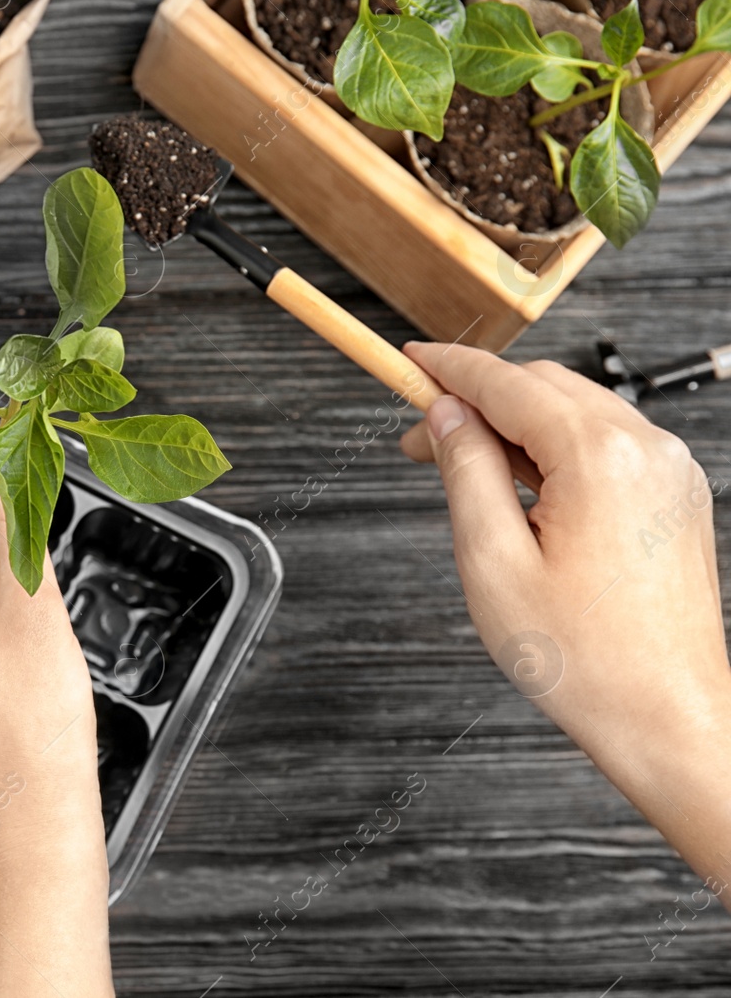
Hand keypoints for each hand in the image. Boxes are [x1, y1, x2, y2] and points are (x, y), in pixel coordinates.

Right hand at [402, 342, 730, 898]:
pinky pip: (603, 444)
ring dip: (512, 425)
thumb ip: (466, 472)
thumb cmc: (588, 660)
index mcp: (599, 458)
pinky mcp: (673, 497)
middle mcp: (645, 450)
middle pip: (542, 386)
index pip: (506, 383)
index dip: (447, 369)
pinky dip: (552, 448)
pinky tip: (518, 487)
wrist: (669, 717)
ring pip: (573, 412)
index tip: (408, 363)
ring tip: (463, 470)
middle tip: (419, 440)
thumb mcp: (493, 561)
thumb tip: (446, 416)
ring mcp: (668, 472)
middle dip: (475, 401)